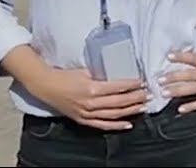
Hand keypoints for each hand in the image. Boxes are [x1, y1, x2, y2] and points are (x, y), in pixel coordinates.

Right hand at [30, 68, 148, 130]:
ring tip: (143, 107)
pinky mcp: (84, 120)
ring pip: (114, 114)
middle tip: (148, 94)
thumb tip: (118, 73)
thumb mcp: (85, 70)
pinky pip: (103, 125)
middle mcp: (91, 103)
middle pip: (119, 102)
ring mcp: (87, 113)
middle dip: (136, 98)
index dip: (132, 85)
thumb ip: (101, 74)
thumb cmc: (65, 76)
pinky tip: (128, 124)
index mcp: (92, 88)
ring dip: (130, 111)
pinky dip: (117, 126)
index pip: (117, 87)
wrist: (47, 87)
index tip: (142, 82)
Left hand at [158, 51, 195, 113]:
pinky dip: (191, 105)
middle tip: (160, 79)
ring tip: (165, 93)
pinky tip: (180, 109)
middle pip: (189, 74)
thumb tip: (179, 60)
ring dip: (178, 90)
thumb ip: (195, 65)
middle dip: (173, 77)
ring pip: (193, 87)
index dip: (181, 56)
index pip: (192, 57)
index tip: (168, 56)